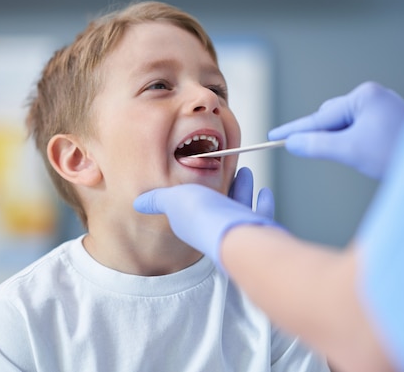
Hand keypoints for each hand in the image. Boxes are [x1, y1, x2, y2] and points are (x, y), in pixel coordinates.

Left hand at [134, 168, 277, 268]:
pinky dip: (262, 203)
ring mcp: (235, 229)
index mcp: (191, 222)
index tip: (202, 171)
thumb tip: (138, 202)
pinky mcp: (256, 231)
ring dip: (243, 188)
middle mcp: (213, 227)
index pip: (192, 204)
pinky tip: (264, 192)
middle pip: (219, 203)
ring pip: (239, 206)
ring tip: (245, 172)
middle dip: (224, 184)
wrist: (234, 235)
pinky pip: (260, 216)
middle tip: (228, 168)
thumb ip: (157, 200)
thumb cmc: (204, 217)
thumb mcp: (172, 198)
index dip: (195, 188)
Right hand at [268, 81, 403, 178]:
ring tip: (356, 156)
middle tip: (314, 153)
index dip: (294, 129)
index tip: (272, 136)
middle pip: (332, 119)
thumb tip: (293, 143)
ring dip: (340, 142)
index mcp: (364, 96)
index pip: (320, 117)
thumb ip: (317, 145)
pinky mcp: (389, 120)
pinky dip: (353, 142)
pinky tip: (363, 154)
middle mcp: (373, 96)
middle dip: (324, 137)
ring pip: (345, 126)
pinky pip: (359, 129)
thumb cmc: (396, 154)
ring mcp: (383, 107)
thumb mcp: (350, 151)